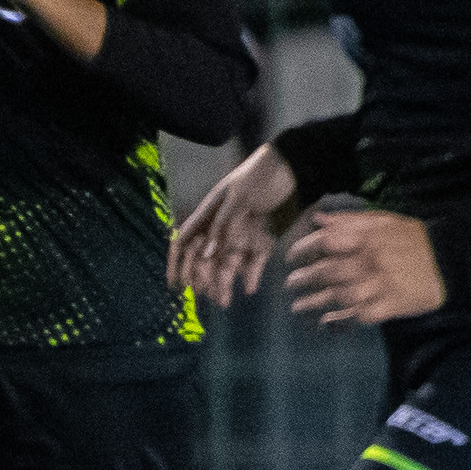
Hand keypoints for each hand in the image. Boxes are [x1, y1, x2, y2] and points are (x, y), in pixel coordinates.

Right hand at [167, 143, 300, 305]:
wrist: (295, 168)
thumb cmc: (262, 176)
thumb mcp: (239, 198)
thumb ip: (222, 225)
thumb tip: (204, 254)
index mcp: (210, 212)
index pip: (185, 240)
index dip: (176, 263)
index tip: (175, 284)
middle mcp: (223, 226)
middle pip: (206, 257)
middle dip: (204, 278)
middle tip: (207, 297)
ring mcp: (242, 232)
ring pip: (228, 262)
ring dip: (225, 281)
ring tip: (224, 301)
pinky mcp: (262, 237)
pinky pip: (254, 260)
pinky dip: (251, 274)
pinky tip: (249, 288)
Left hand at [287, 205, 445, 324]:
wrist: (452, 261)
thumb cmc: (413, 240)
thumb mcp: (383, 221)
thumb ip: (348, 220)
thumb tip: (316, 219)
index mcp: (367, 237)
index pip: (325, 241)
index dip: (303, 249)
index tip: (291, 258)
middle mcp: (370, 261)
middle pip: (327, 272)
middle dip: (303, 280)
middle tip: (290, 284)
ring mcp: (380, 285)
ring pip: (338, 297)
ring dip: (314, 304)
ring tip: (298, 307)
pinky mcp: (391, 305)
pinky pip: (359, 316)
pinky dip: (340, 321)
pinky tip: (327, 323)